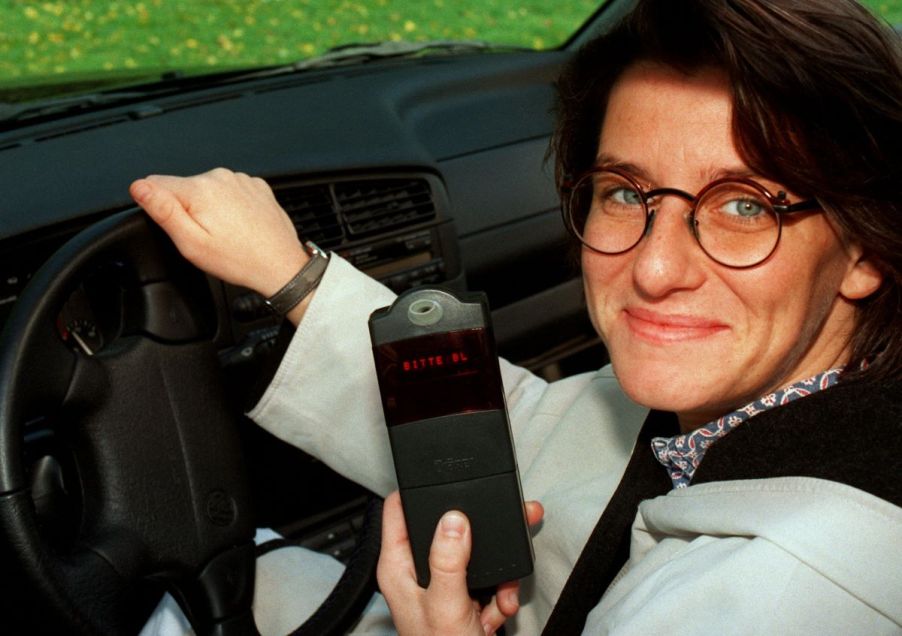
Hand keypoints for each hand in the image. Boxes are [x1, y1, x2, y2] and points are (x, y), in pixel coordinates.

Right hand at [129, 168, 306, 299]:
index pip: (156, 184)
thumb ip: (162, 211)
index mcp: (200, 189)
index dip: (160, 207)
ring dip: (211, 209)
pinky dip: (232, 207)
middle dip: (189, 211)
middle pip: (184, 188)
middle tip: (207, 237)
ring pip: (208, 190)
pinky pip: (231, 192)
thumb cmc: (239, 260)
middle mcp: (221, 177)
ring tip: (227, 234)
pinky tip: (241, 227)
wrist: (281, 266)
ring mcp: (241, 180)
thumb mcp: (191, 243)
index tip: (179, 226)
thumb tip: (138, 186)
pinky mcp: (256, 187)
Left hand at [378, 491, 543, 635]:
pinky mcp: (464, 602)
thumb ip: (449, 560)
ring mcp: (442, 588)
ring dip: (496, 568)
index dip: (416, 490)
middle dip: (479, 530)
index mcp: (399, 569)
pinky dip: (500, 593)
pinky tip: (501, 609)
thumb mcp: (447, 606)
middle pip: (447, 529)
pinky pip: (487, 580)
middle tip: (508, 516)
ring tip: (502, 588)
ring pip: (473, 553)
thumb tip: (454, 519)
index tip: (440, 474)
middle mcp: (418, 574)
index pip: (398, 512)